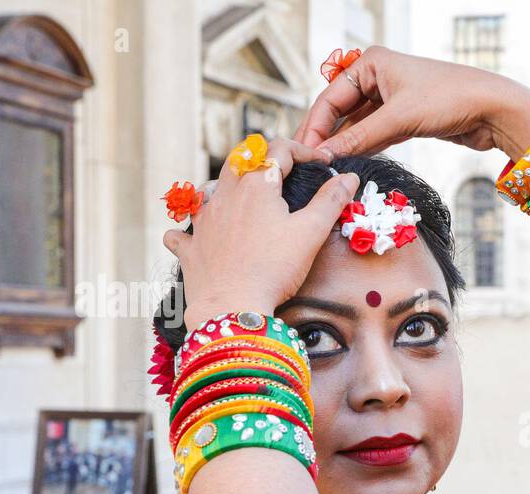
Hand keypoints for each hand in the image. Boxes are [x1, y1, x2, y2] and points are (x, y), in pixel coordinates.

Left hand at [162, 138, 359, 331]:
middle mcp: (224, 195)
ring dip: (224, 188)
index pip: (278, 150)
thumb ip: (330, 201)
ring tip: (240, 201)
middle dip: (261, 159)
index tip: (320, 163)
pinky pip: (181, 231)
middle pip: (239, 159)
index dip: (303, 151)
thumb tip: (348, 178)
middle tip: (281, 173)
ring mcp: (202, 221)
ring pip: (207, 189)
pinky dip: (188, 230)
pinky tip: (194, 236)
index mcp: (256, 186)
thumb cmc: (274, 270)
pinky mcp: (190, 247)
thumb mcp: (311, 233)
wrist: (233, 307)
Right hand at [295, 46, 529, 160]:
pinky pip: (375, 135)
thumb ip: (360, 138)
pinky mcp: (405, 119)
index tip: (304, 153)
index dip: (315, 127)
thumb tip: (327, 156)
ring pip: (358, 126)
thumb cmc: (449, 98)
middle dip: (326, 137)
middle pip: (340, 111)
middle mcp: (378, 77)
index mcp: (370, 64)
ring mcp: (391, 99)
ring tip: (327, 169)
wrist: (492, 109)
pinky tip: (351, 164)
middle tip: (308, 164)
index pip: (330, 97)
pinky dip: (364, 148)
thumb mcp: (399, 119)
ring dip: (345, 145)